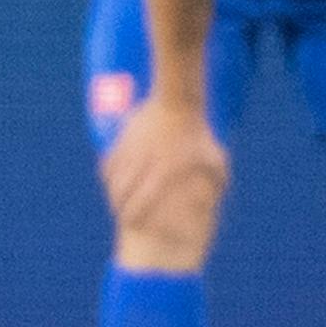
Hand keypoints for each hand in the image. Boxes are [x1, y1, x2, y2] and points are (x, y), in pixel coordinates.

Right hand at [101, 95, 229, 240]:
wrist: (178, 101)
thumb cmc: (199, 133)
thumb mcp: (214, 158)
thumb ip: (217, 182)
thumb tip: (217, 201)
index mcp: (165, 169)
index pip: (143, 198)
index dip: (134, 214)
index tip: (130, 224)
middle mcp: (145, 161)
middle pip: (123, 190)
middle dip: (119, 206)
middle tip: (120, 216)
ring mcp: (132, 149)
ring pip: (113, 176)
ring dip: (112, 190)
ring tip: (115, 201)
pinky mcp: (123, 139)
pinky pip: (109, 160)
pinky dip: (108, 172)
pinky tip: (110, 180)